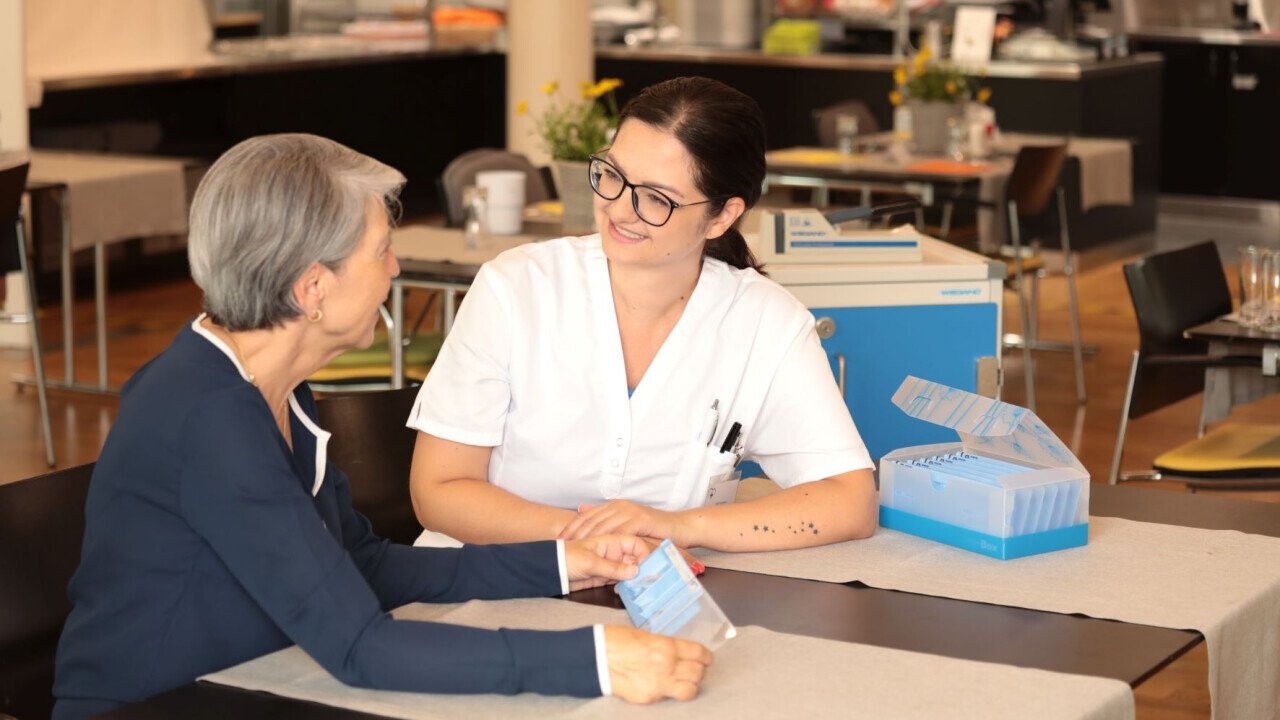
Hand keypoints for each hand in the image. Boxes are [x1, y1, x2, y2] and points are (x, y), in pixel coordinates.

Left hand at [559, 500, 686, 544]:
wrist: (681, 527)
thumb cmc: (654, 530)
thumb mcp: (627, 523)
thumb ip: (606, 518)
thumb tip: (582, 508)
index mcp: (614, 506)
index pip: (586, 516)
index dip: (571, 528)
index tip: (558, 540)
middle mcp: (619, 506)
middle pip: (590, 521)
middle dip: (574, 535)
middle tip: (562, 548)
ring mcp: (630, 512)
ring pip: (603, 526)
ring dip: (588, 540)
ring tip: (576, 552)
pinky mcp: (640, 520)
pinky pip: (620, 533)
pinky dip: (610, 544)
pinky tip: (600, 553)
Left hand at [564, 534, 651, 590]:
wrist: (549, 570)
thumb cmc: (567, 558)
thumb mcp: (590, 562)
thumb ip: (612, 567)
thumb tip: (635, 571)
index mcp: (611, 540)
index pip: (635, 543)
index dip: (644, 553)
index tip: (647, 568)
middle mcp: (613, 552)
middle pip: (635, 558)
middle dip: (641, 569)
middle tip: (645, 582)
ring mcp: (610, 564)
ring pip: (629, 571)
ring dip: (633, 579)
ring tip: (636, 588)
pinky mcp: (604, 577)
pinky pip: (620, 581)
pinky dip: (624, 586)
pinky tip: (624, 591)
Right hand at [603, 625, 712, 702]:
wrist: (594, 657)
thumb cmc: (616, 640)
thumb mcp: (645, 636)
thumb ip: (664, 645)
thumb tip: (677, 652)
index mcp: (667, 646)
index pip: (699, 653)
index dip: (706, 657)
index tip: (706, 659)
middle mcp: (667, 666)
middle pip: (698, 673)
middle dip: (698, 671)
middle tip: (693, 669)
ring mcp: (658, 685)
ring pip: (690, 691)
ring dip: (689, 685)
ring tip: (682, 682)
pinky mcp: (649, 698)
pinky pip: (667, 698)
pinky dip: (667, 693)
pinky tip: (660, 686)